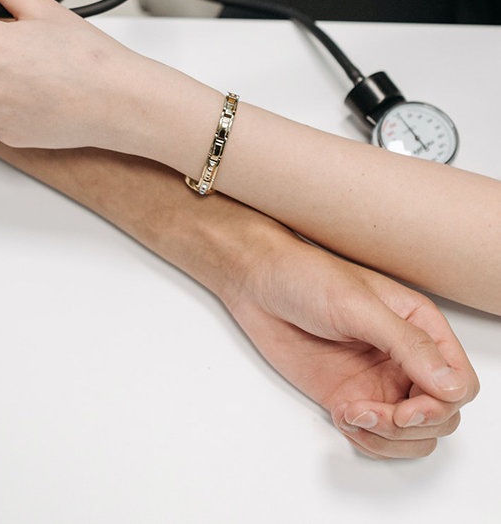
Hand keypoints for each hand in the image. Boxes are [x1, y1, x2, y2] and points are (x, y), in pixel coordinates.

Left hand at [229, 227, 478, 458]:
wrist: (257, 283)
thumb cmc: (305, 277)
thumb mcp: (358, 305)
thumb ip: (407, 344)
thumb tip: (451, 386)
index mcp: (420, 326)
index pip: (460, 383)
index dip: (441, 405)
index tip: (405, 410)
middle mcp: (406, 357)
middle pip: (442, 415)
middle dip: (411, 426)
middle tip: (370, 413)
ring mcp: (379, 380)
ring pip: (415, 435)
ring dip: (389, 439)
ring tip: (352, 415)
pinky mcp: (351, 397)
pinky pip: (379, 437)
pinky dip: (368, 440)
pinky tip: (342, 416)